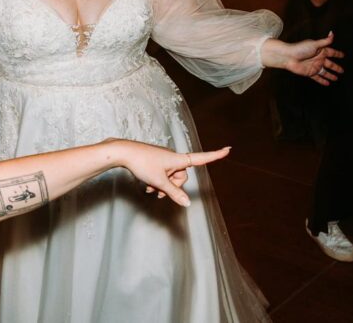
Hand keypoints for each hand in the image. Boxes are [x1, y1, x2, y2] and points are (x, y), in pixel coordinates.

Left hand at [115, 141, 230, 206]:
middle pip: (182, 176)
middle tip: (159, 190)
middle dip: (173, 185)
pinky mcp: (156, 160)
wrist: (124, 153)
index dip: (216, 155)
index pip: (202, 158)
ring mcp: (165, 159)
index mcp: (179, 159)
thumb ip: (174, 193)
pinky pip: (163, 174)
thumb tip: (187, 202)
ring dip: (164, 185)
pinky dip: (158, 181)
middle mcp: (174, 157)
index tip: (228, 149)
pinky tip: (148, 187)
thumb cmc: (142, 164)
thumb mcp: (160, 182)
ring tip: (151, 189)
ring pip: (171, 177)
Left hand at [262, 34, 344, 85]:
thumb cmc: (300, 48)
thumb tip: (332, 33)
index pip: (332, 52)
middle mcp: (319, 59)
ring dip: (331, 75)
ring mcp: (315, 66)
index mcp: (321, 51)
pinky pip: (318, 78)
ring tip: (336, 78)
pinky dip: (323, 81)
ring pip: (325, 72)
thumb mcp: (314, 44)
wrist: (288, 57)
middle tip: (342, 70)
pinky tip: (327, 83)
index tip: (343, 55)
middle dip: (336, 67)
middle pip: (330, 64)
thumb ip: (325, 41)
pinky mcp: (310, 73)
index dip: (337, 54)